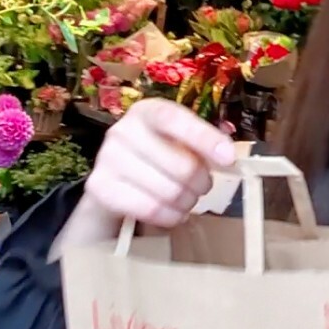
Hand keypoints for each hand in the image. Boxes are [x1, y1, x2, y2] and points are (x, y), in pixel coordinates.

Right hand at [82, 98, 235, 227]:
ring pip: (169, 191)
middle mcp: (122, 130)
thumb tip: (227, 156)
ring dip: (188, 202)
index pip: (175, 119)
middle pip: (181, 165)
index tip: (228, 158)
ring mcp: (107, 158)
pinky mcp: (100, 188)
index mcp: (146, 112)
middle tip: (203, 187)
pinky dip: (170, 216)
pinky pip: (150, 209)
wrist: (115, 180)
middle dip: (202, 182)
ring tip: (187, 200)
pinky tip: (174, 213)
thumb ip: (201, 144)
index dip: (204, 138)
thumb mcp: (178, 142)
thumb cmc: (157, 157)